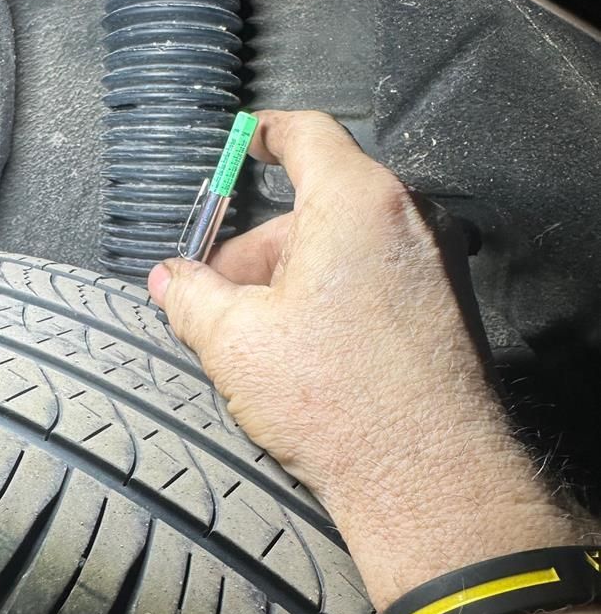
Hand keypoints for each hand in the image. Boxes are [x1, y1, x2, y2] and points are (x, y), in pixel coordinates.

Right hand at [149, 111, 572, 608]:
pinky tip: (306, 350)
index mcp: (358, 202)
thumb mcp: (236, 342)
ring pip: (345, 244)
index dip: (265, 134)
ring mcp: (436, 261)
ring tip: (258, 338)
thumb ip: (191, 295)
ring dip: (294, 276)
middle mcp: (408, 218)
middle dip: (260, 246)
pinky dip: (334, 293)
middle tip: (217, 296)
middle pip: (317, 205)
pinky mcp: (447, 304)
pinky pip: (377, 274)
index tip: (242, 144)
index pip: (308, 133)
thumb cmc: (338, 404)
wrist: (427, 480)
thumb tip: (168, 280)